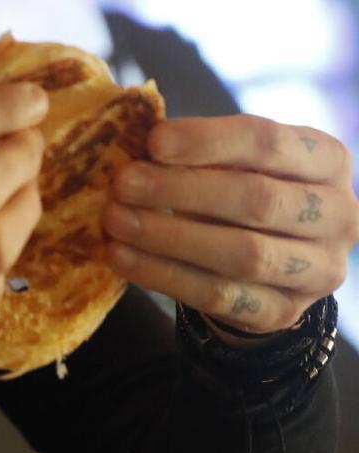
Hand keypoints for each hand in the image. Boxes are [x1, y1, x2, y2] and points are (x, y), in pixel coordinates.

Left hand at [102, 115, 358, 334]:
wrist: (276, 251)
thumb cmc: (246, 183)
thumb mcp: (238, 156)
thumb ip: (201, 148)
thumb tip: (136, 142)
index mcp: (327, 159)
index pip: (266, 142)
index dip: (205, 141)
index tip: (151, 141)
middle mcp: (337, 215)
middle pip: (256, 200)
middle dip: (181, 190)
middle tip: (122, 183)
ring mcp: (318, 270)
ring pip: (242, 255)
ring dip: (169, 237)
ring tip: (115, 221)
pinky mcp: (285, 312)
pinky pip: (222, 297)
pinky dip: (166, 276)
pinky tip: (124, 257)